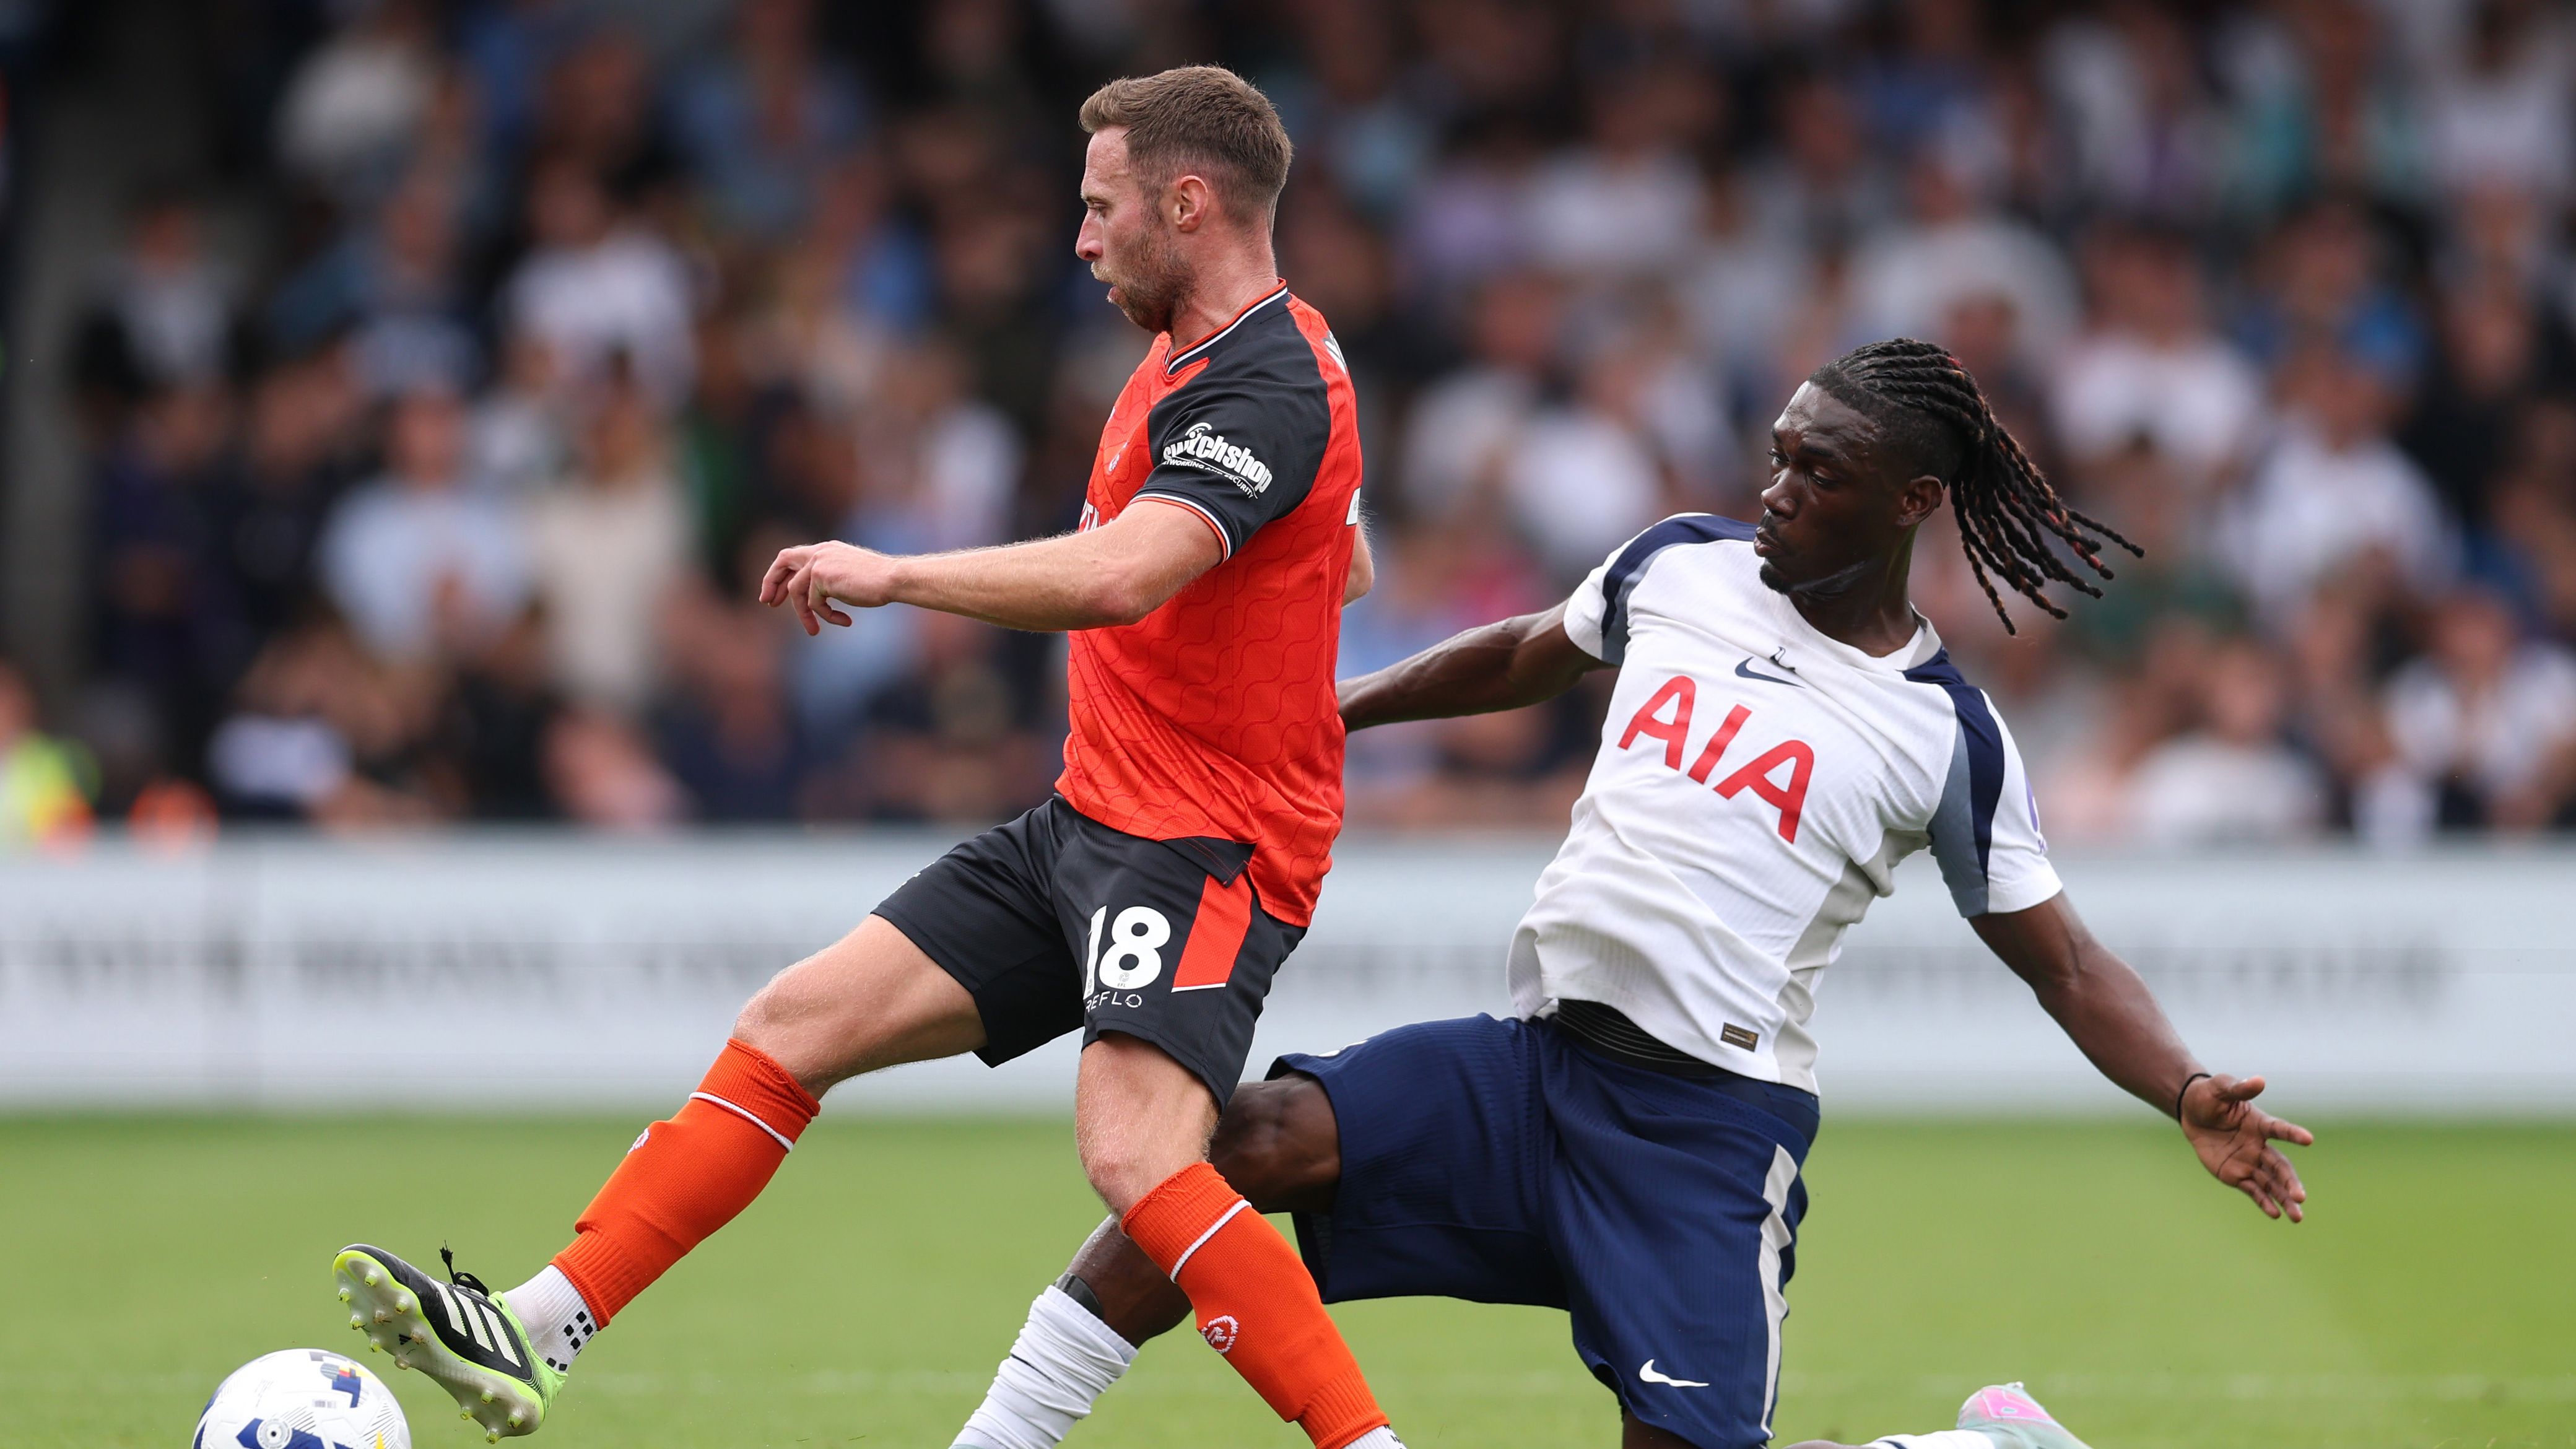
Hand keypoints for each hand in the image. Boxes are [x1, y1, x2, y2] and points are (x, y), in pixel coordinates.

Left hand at [758, 542, 898, 634]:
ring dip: (804, 614)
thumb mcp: (848, 576)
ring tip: (814, 631)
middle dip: (771, 582)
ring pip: (797, 591)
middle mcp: (820, 552)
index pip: (793, 556)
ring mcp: (819, 562)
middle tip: (767, 603)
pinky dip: (827, 616)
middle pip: (783, 561)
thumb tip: (815, 596)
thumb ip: (829, 579)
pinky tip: (845, 621)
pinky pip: (814, 603)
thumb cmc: (879, 582)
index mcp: (827, 549)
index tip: (775, 594)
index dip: (780, 574)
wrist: (892, 579)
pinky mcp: (821, 576)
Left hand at [2180, 1074, 2312, 1221]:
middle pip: (2280, 1166)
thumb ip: (2238, 1088)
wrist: (2192, 1114)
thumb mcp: (2219, 1088)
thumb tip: (2259, 1080)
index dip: (2292, 1133)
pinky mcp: (2237, 1175)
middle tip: (2301, 1197)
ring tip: (2298, 1217)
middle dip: (2290, 1182)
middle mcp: (2260, 1146)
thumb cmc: (2209, 1096)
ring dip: (2284, 1199)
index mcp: (2259, 1124)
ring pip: (2271, 1183)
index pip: (2279, 1129)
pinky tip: (2276, 1214)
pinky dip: (2264, 1202)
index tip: (2309, 1139)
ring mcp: (2250, 1162)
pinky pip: (2253, 1190)